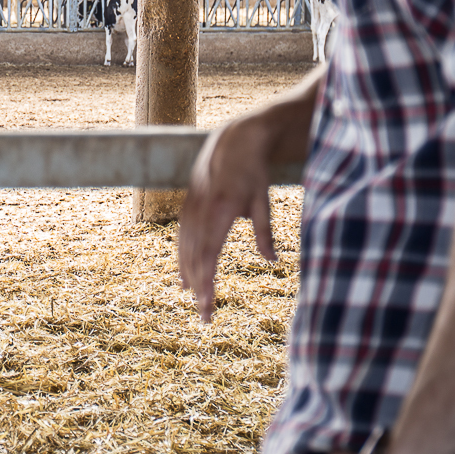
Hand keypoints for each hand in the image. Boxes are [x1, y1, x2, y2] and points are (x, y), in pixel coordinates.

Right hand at [178, 116, 277, 322]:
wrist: (235, 139)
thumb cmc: (254, 170)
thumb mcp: (263, 200)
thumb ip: (266, 231)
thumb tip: (272, 261)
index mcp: (221, 209)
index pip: (210, 254)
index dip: (207, 281)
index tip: (208, 303)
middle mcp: (202, 209)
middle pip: (194, 256)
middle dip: (199, 287)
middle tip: (204, 315)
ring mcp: (192, 205)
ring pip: (184, 247)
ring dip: (188, 275)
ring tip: (193, 299)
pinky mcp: (189, 203)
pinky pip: (182, 235)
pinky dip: (182, 257)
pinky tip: (184, 275)